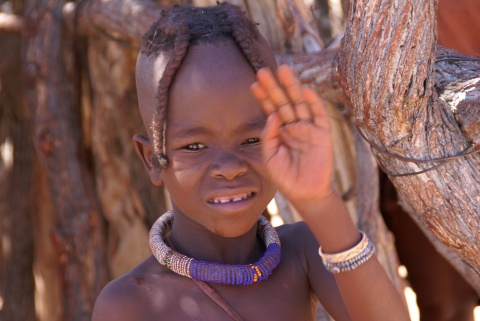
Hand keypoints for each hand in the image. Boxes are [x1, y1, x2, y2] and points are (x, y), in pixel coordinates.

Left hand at [251, 65, 334, 204]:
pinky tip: (305, 90)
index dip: (263, 96)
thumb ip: (269, 135)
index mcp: (280, 130)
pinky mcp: (322, 134)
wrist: (304, 193)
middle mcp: (293, 125)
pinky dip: (313, 102)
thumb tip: (272, 114)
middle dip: (274, 86)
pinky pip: (318, 115)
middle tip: (263, 70)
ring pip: (300, 103)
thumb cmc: (285, 177)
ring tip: (283, 70)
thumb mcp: (270, 156)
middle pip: (283, 101)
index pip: (270, 108)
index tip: (254, 83)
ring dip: (292, 87)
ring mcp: (308, 128)